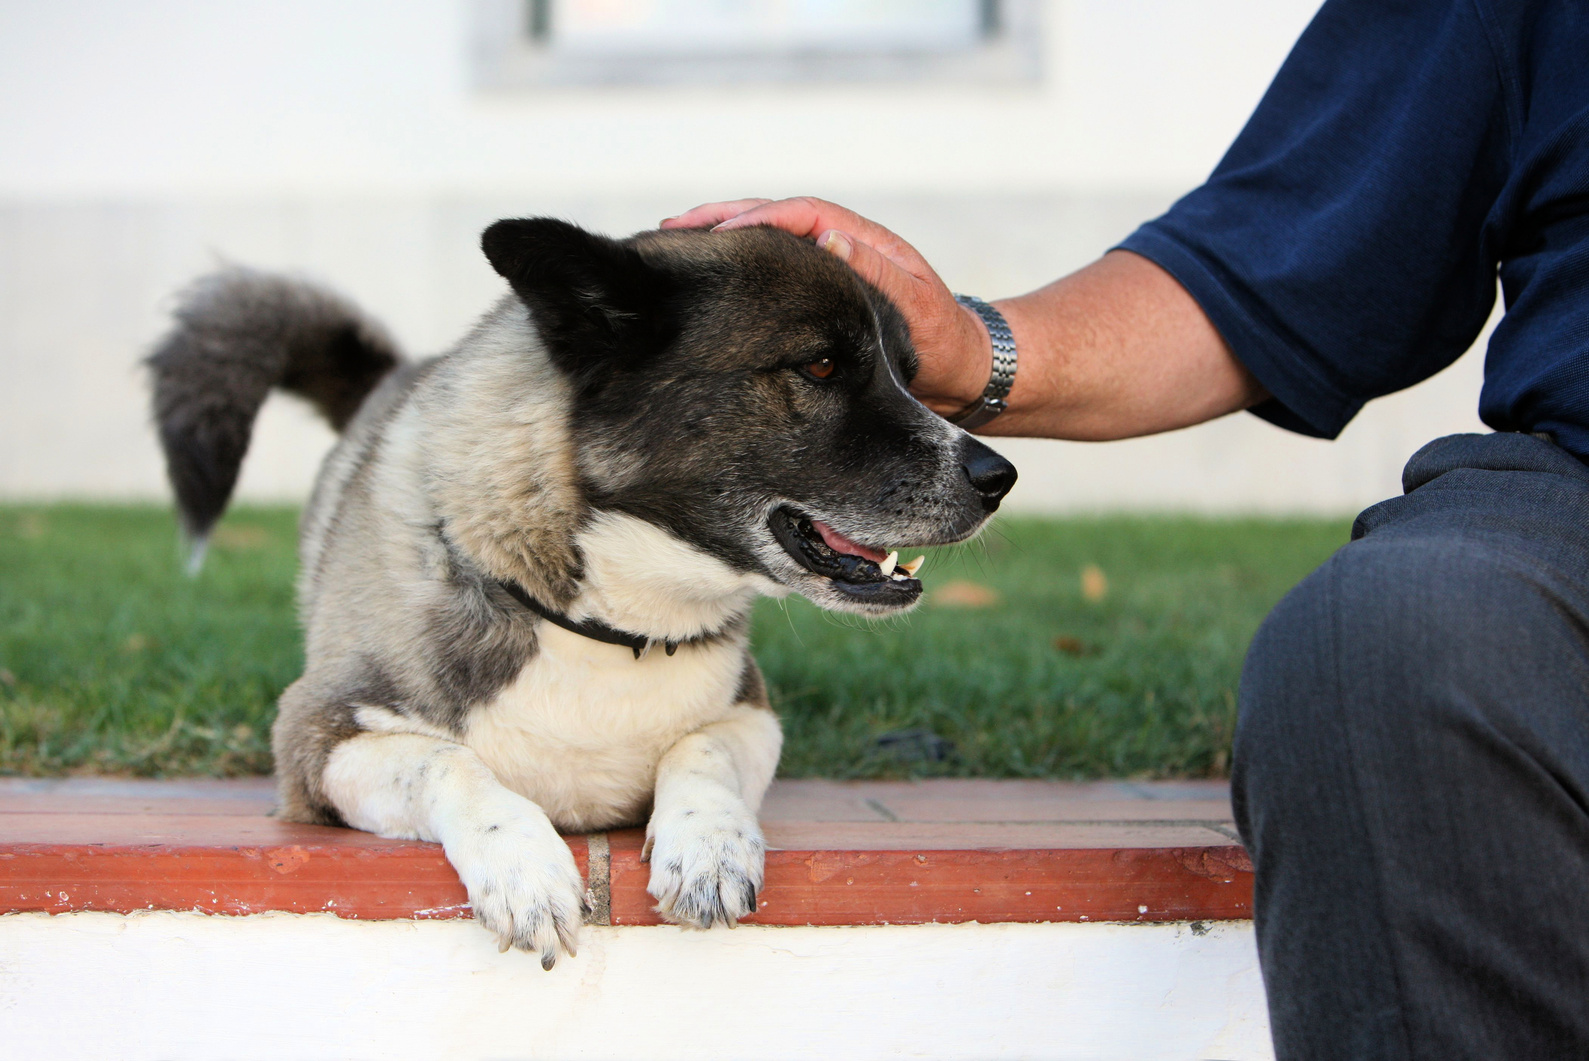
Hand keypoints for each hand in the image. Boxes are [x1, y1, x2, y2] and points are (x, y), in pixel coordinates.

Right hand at [663, 197, 991, 417]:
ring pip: (767, 248)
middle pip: (772, 220)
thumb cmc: (944, 342)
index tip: (714, 233)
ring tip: (676, 249)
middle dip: (721, 221)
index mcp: (863, 240)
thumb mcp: (915, 306)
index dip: (755, 218)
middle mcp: (840, 248)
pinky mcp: (818, 302)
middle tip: (673, 231)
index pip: (799, 214)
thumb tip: (827, 236)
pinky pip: (771, 282)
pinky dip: (738, 279)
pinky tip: (706, 291)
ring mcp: (827, 274)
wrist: (963, 374)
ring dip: (723, 244)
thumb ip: (875, 271)